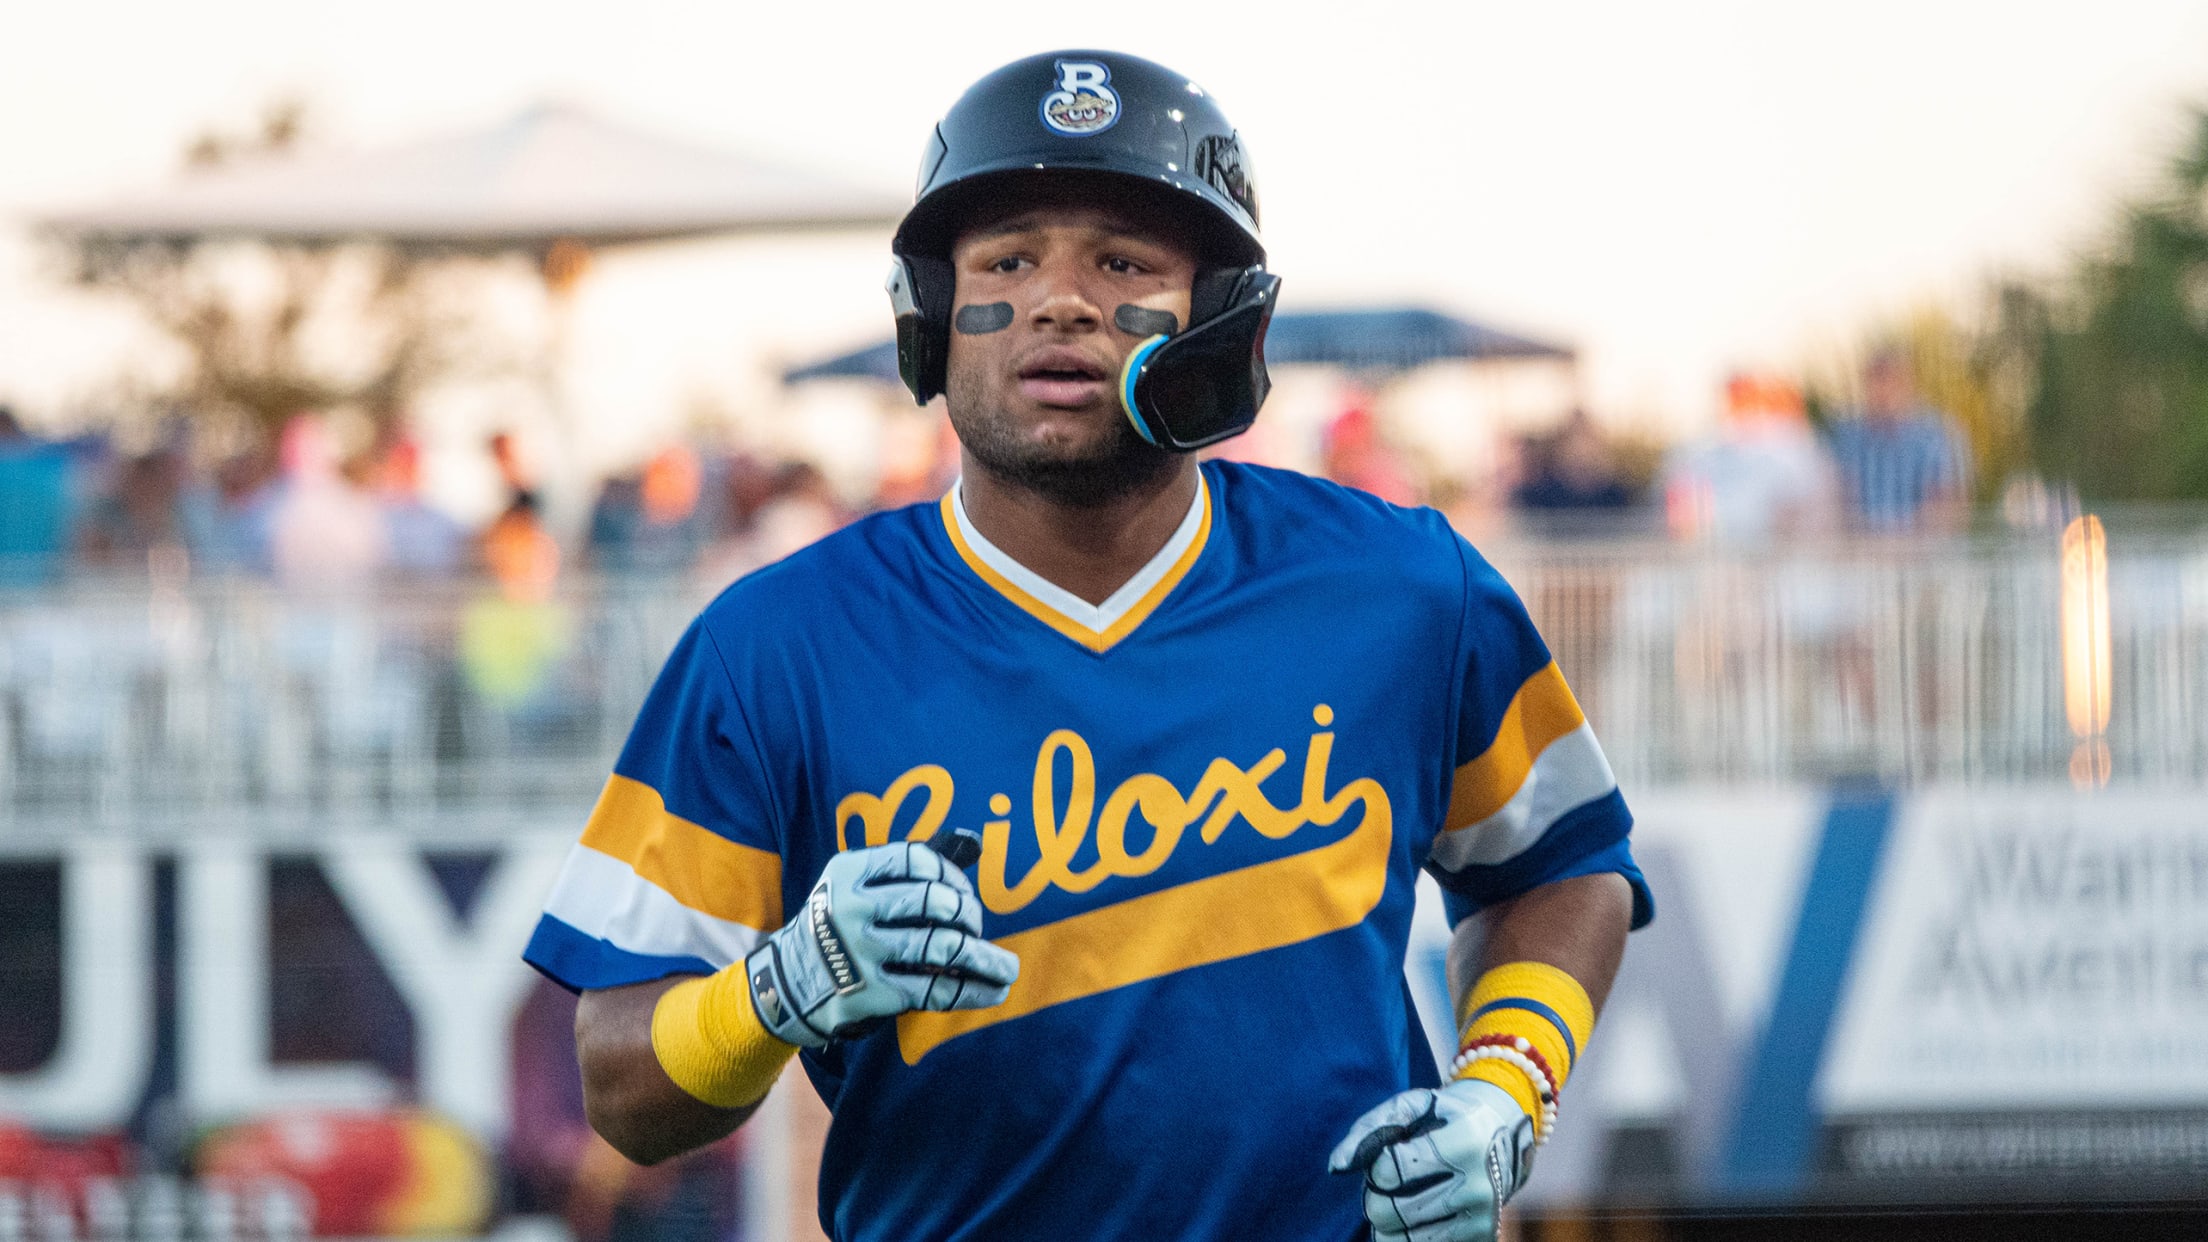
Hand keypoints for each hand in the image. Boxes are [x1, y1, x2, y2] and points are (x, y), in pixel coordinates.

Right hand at [744, 837, 1018, 1048]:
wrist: (787, 984)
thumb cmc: (836, 927)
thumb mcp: (852, 886)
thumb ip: (902, 870)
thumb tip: (972, 842)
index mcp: (849, 872)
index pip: (917, 859)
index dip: (951, 874)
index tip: (962, 893)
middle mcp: (852, 909)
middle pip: (934, 902)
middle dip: (969, 914)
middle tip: (976, 927)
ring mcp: (861, 953)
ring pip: (942, 948)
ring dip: (985, 958)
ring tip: (1009, 969)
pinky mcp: (872, 993)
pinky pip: (935, 991)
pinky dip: (972, 990)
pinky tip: (993, 991)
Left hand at [1327, 1079, 1535, 1241]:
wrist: (1506, 1132)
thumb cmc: (1446, 1115)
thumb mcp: (1413, 1105)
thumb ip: (1369, 1128)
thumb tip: (1337, 1166)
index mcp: (1464, 1142)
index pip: (1386, 1171)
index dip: (1375, 1164)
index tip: (1391, 1153)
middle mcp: (1478, 1185)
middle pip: (1387, 1211)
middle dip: (1375, 1195)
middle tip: (1389, 1181)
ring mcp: (1482, 1217)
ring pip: (1401, 1239)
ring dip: (1388, 1220)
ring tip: (1402, 1197)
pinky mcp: (1482, 1238)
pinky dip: (1407, 1235)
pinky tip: (1418, 1214)